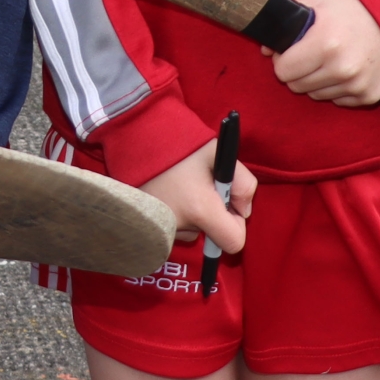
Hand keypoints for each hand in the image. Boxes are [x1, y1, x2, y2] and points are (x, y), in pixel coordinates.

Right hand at [142, 141, 256, 248]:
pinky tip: (167, 190)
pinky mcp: (150, 226)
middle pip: (211, 233)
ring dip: (192, 212)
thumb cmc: (178, 145)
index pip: (234, 242)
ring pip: (192, 230)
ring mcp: (163, 228)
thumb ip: (243, 182)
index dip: (236, 223)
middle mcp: (181, 226)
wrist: (135, 137)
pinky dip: (176, 213)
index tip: (226, 200)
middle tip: (199, 184)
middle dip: (211, 213)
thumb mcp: (218, 153)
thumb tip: (244, 208)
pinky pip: (174, 227)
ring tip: (179, 183)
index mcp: (200, 210)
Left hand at [269, 0, 379, 105]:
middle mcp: (341, 68)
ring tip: (327, 58)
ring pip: (316, 95)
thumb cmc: (351, 5)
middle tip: (307, 54)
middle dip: (296, 70)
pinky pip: (337, 100)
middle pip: (297, 86)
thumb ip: (287, 18)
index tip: (288, 51)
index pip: (284, 71)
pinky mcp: (369, 96)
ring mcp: (357, 85)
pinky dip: (335, 87)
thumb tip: (266, 48)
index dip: (281, 59)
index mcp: (324, 43)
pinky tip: (343, 67)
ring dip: (315, 80)